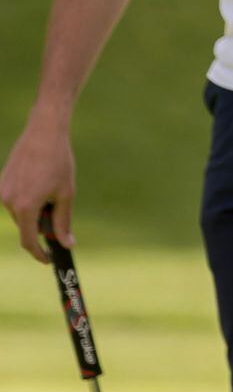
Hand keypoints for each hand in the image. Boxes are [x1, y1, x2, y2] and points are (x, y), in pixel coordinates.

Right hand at [0, 117, 75, 262]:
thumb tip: (66, 243)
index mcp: (26, 207)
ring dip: (34, 210)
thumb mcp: (66, 193)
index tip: (49, 260)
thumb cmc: (59, 162)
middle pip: (26, 226)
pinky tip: (40, 182)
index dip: (39, 253)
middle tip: (58, 218)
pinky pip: (14, 200)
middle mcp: (8, 202)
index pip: (29, 241)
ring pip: (20, 213)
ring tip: (51, 189)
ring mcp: (2, 192)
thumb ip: (63, 221)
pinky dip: (27, 199)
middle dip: (41, 226)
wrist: (44, 132)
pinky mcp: (0, 182)